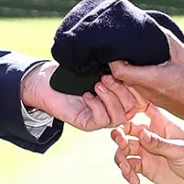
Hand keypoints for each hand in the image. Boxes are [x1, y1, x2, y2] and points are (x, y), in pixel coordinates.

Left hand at [20, 60, 145, 131]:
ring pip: (120, 117)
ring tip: (97, 86)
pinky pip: (101, 121)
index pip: (138, 98)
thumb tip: (129, 60)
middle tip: (105, 78)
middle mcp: (111, 108)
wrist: (45, 82)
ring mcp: (100, 117)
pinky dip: (97, 107)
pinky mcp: (87, 123)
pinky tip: (86, 95)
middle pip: (132, 108)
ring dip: (111, 99)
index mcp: (118, 95)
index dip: (136, 87)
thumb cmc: (70, 73)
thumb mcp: (95, 68)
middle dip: (121, 91)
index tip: (124, 72)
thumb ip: (113, 69)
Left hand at [108, 28, 183, 122]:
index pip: (118, 71)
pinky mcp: (154, 100)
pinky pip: (138, 88)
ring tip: (132, 56)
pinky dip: (136, 78)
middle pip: (120, 77)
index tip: (116, 48)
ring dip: (127, 71)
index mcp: (150, 79)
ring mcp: (149, 97)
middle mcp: (146, 91)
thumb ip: (167, 39)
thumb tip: (155, 26)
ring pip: (128, 83)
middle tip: (122, 48)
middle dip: (118, 62)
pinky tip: (144, 67)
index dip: (113, 58)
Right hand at [111, 105, 183, 183]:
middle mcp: (152, 136)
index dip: (130, 108)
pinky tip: (135, 180)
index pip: (144, 109)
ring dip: (121, 157)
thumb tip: (141, 133)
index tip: (121, 114)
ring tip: (128, 169)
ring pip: (124, 149)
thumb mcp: (181, 151)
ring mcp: (147, 152)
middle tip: (122, 143)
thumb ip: (160, 143)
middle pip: (127, 130)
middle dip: (120, 135)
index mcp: (163, 125)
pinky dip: (127, 172)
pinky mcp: (145, 167)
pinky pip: (129, 166)